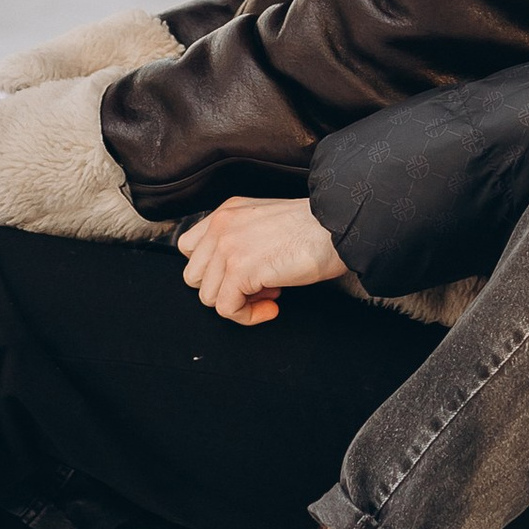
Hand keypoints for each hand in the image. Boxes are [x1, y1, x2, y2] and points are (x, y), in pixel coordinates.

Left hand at [178, 196, 347, 327]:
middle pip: (195, 276)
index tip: (241, 276)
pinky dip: (249, 316)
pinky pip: (227, 309)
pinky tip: (273, 306)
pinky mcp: (239, 270)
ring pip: (208, 296)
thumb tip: (234, 277)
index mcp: (226, 211)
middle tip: (259, 288)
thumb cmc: (314, 229)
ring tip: (270, 293)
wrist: (337, 227)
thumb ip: (242, 241)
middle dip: (224, 289)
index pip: (190, 248)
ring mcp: (227, 247)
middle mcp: (221, 225)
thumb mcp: (265, 223)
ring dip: (239, 303)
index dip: (213, 270)